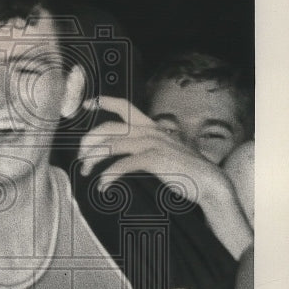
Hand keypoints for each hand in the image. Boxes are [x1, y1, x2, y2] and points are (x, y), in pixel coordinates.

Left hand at [79, 96, 217, 192]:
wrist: (208, 182)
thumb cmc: (184, 170)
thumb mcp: (163, 151)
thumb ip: (144, 146)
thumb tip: (121, 151)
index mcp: (150, 126)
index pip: (124, 106)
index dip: (104, 102)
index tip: (87, 105)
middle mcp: (149, 131)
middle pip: (108, 128)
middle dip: (89, 141)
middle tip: (80, 157)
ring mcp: (152, 143)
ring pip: (111, 145)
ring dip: (93, 159)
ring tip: (85, 172)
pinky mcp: (155, 159)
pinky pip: (123, 164)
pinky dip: (108, 175)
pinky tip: (103, 186)